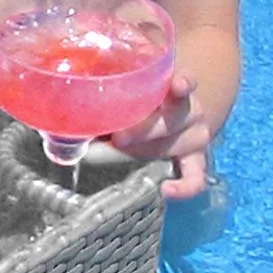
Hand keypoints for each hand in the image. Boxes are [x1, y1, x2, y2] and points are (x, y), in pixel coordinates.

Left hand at [107, 72, 211, 199]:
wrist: (180, 110)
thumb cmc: (148, 97)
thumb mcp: (135, 89)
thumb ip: (113, 96)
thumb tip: (76, 115)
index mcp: (178, 86)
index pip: (186, 82)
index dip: (182, 83)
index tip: (178, 86)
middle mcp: (191, 111)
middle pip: (171, 121)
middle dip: (142, 129)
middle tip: (118, 136)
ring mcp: (196, 137)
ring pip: (172, 147)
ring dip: (143, 150)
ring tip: (118, 150)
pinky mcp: (197, 160)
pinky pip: (196, 178)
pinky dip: (184, 187)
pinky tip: (167, 190)